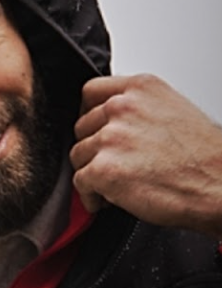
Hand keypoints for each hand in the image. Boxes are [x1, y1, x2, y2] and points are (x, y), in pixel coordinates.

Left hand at [71, 74, 221, 238]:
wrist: (220, 184)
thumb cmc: (204, 157)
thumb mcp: (174, 110)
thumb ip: (139, 109)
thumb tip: (113, 121)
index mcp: (141, 89)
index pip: (92, 92)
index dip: (89, 114)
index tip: (93, 128)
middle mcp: (123, 108)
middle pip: (82, 127)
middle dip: (94, 148)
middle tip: (112, 163)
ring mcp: (111, 137)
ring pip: (79, 155)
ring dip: (92, 172)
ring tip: (116, 183)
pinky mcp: (104, 168)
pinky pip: (80, 183)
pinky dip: (90, 196)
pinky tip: (107, 199)